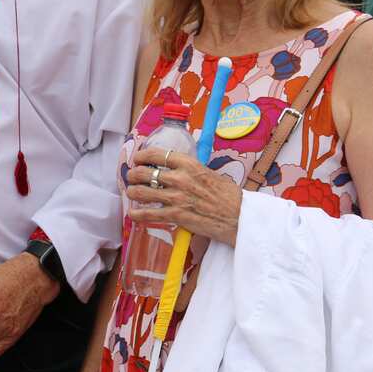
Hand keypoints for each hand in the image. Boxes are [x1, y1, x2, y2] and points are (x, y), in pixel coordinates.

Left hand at [126, 146, 242, 245]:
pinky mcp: (176, 215)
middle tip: (132, 178)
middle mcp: (180, 178)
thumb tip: (176, 170)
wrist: (240, 217)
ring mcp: (176, 197)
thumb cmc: (229, 196)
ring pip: (141, 192)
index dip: (142, 156)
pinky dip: (137, 214)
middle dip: (133, 175)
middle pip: (144, 172)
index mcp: (189, 164)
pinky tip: (133, 214)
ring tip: (132, 193)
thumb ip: (191, 171)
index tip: (138, 159)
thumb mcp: (209, 173)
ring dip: (132, 192)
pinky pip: (148, 214)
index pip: (156, 154)